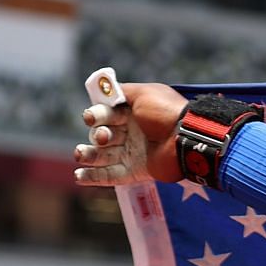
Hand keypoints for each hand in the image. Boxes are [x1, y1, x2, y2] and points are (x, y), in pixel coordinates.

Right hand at [74, 80, 188, 184]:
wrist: (187, 137)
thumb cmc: (165, 112)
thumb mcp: (144, 93)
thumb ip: (122, 91)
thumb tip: (104, 88)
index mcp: (132, 115)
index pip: (105, 116)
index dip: (96, 116)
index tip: (91, 118)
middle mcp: (131, 134)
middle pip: (102, 135)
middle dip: (97, 135)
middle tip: (102, 137)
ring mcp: (134, 154)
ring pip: (103, 156)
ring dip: (88, 155)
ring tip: (80, 154)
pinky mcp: (137, 172)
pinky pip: (112, 176)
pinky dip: (94, 177)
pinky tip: (79, 176)